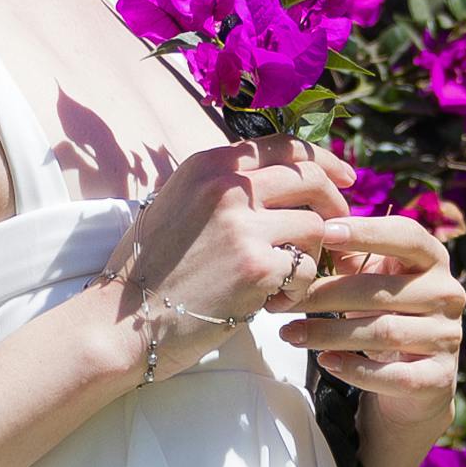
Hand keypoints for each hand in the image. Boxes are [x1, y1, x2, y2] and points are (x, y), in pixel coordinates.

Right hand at [110, 140, 343, 359]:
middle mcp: (227, 187)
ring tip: (283, 280)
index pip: (284, 145)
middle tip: (337, 229)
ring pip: (315, 228)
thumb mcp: (178, 204)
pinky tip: (272, 302)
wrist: (121, 321)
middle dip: (334, 204)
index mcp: (209, 166)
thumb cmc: (149, 270)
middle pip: (310, 180)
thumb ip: (222, 187)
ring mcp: (243, 226)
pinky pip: (306, 270)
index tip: (344, 177)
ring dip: (310, 256)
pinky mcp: (256, 267)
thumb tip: (276, 179)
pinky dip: (298, 289)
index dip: (324, 159)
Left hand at [280, 179, 465, 426]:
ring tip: (289, 333)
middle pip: (382, 290)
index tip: (324, 232)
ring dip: (329, 333)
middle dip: (326, 294)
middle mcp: (448, 294)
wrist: (417, 375)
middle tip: (284, 299)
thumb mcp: (373, 278)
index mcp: (433, 260)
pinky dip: (357, 369)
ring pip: (383, 332)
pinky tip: (326, 361)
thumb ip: (348, 255)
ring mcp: (447, 336)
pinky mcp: (439, 377)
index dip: (367, 232)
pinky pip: (394, 374)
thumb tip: (307, 234)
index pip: (406, 236)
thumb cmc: (387, 313)